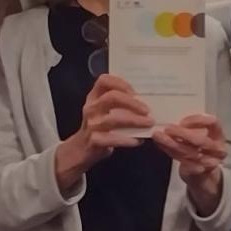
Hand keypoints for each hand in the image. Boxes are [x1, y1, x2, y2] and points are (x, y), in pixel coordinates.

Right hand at [54, 74, 152, 191]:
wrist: (81, 149)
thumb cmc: (100, 126)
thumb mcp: (104, 110)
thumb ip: (120, 102)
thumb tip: (148, 99)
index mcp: (94, 97)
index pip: (103, 80)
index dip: (121, 83)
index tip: (136, 92)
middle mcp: (91, 108)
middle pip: (111, 98)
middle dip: (132, 103)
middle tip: (147, 110)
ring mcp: (91, 125)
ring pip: (113, 119)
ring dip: (135, 121)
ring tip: (149, 123)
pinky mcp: (94, 141)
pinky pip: (113, 139)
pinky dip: (128, 140)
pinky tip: (139, 140)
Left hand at [152, 114, 227, 215]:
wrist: (204, 174)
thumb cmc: (200, 149)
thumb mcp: (201, 135)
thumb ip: (190, 128)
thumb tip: (172, 117)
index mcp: (219, 135)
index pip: (213, 123)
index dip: (198, 120)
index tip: (182, 121)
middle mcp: (218, 148)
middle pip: (200, 140)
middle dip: (182, 134)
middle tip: (168, 128)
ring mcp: (209, 161)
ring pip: (189, 152)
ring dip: (172, 143)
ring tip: (158, 136)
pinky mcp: (199, 171)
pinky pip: (182, 161)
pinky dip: (170, 152)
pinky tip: (161, 145)